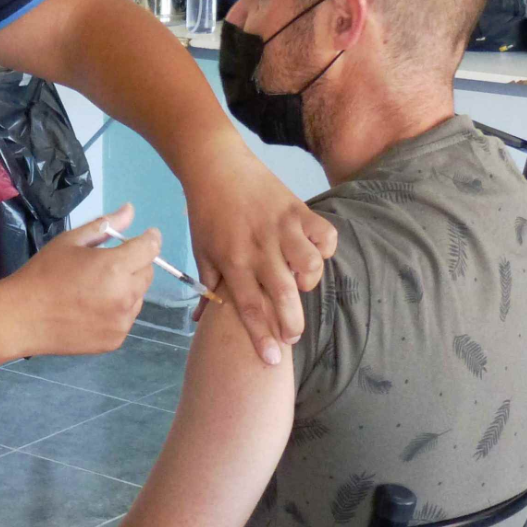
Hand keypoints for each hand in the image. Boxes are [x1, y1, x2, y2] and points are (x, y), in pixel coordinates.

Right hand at [7, 204, 159, 358]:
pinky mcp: (115, 340)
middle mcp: (125, 295)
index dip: (151, 239)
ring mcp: (122, 321)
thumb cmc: (44, 273)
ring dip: (127, 288)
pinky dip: (117, 310)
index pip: (150, 248)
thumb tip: (130, 210)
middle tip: (109, 263)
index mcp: (115, 266)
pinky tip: (92, 308)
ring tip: (96, 288)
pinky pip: (126, 318)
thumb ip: (105, 226)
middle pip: (147, 273)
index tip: (147, 235)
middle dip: (136, 264)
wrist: (23, 317)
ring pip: (138, 297)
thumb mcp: (71, 241)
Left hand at [186, 154, 336, 365]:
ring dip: (309, 282)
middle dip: (291, 323)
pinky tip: (313, 254)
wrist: (215, 165)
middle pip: (283, 294)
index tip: (271, 361)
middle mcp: (259, 247)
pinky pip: (324, 235)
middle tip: (291, 336)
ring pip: (310, 265)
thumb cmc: (206, 212)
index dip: (262, 336)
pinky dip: (325, 248)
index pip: (250, 306)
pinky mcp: (298, 210)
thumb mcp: (201, 251)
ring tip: (299, 285)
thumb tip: (201, 321)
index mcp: (233, 260)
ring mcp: (282, 227)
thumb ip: (207, 286)